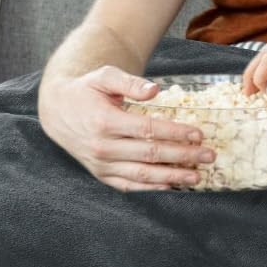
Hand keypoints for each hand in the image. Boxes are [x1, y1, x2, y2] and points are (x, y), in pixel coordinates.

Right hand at [37, 65, 213, 191]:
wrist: (57, 112)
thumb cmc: (86, 91)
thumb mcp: (104, 77)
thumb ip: (129, 82)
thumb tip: (155, 90)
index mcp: (104, 121)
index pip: (148, 130)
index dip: (175, 132)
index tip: (199, 133)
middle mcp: (103, 147)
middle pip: (151, 154)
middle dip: (183, 155)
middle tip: (209, 155)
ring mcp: (101, 165)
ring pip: (143, 174)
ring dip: (172, 177)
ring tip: (197, 176)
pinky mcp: (101, 175)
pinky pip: (129, 186)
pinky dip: (151, 188)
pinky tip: (171, 187)